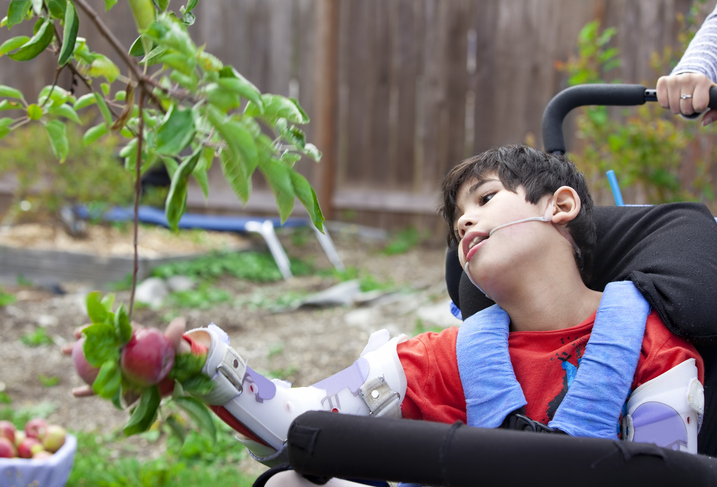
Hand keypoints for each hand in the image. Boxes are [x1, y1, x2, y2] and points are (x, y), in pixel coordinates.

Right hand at [61, 317, 190, 397]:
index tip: (82, 330)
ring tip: (64, 354)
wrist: (180, 375)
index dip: (98, 329)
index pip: (114, 332)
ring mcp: (121, 368)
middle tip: (67, 343)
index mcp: (135, 339)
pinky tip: (74, 392)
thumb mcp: (176, 346)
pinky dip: (89, 390)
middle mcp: (125, 353)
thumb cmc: (177, 356)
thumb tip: (180, 321)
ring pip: (98, 365)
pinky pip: (103, 388)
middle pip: (101, 345)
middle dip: (83, 342)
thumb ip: (174, 335)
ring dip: (80, 361)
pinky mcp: (121, 384)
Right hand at [656, 72, 716, 125]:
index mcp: (702, 80)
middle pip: (685, 108)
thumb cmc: (703, 92)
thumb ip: (714, 113)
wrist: (690, 80)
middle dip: (687, 109)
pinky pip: (662, 103)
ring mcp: (674, 79)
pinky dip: (666, 105)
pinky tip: (671, 98)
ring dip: (677, 108)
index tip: (700, 102)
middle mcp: (688, 77)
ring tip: (681, 100)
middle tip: (689, 102)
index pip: (699, 105)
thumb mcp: (713, 101)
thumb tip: (704, 122)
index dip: (699, 108)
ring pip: (673, 107)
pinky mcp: (663, 81)